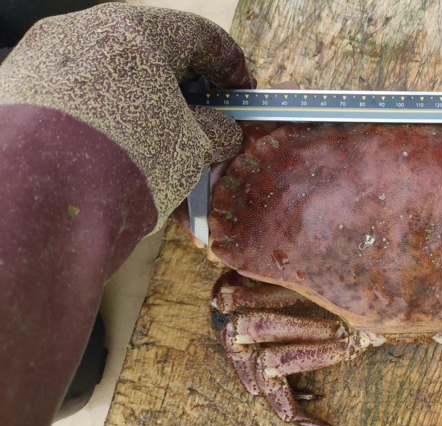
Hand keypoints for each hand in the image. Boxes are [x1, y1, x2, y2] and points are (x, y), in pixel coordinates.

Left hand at [0, 3, 254, 229]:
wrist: (43, 201)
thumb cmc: (131, 160)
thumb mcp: (192, 148)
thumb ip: (215, 131)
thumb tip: (221, 131)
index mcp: (139, 30)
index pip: (200, 36)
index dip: (230, 66)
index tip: (240, 93)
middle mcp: (87, 29)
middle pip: (150, 50)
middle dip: (181, 85)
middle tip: (200, 118)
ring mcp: (46, 56)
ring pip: (109, 72)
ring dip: (140, 101)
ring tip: (154, 143)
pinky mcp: (17, 88)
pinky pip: (74, 95)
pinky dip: (100, 116)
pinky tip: (111, 151)